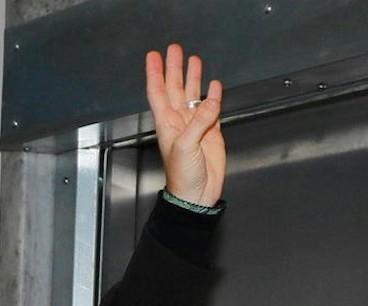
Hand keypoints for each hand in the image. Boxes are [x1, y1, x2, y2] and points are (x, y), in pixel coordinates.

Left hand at [146, 43, 225, 206]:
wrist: (197, 194)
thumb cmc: (182, 176)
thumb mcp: (185, 146)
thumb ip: (198, 123)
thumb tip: (210, 102)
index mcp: (166, 123)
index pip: (158, 92)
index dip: (155, 74)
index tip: (153, 57)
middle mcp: (179, 121)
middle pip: (175, 88)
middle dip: (174, 68)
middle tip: (175, 50)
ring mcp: (195, 125)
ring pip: (193, 95)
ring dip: (193, 77)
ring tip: (194, 60)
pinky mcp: (211, 132)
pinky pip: (212, 108)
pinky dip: (213, 96)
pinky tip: (214, 85)